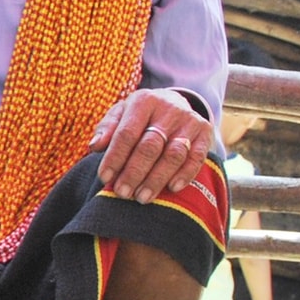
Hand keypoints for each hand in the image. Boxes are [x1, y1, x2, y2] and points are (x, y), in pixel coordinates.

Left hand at [89, 90, 212, 205]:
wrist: (174, 102)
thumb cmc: (139, 115)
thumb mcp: (120, 113)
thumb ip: (106, 129)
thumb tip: (94, 146)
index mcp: (143, 101)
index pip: (126, 133)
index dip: (115, 158)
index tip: (105, 179)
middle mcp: (168, 109)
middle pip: (150, 146)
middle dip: (134, 173)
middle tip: (122, 193)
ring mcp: (189, 121)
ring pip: (173, 154)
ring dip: (156, 179)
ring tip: (142, 197)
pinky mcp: (205, 132)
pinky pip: (196, 157)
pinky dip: (185, 174)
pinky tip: (172, 188)